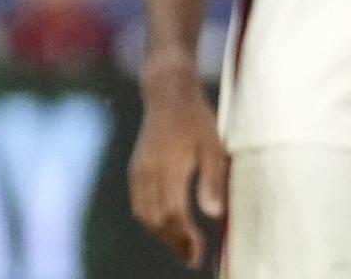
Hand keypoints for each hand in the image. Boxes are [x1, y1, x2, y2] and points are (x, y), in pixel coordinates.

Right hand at [129, 61, 226, 268]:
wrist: (167, 93)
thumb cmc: (196, 119)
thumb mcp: (213, 147)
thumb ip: (213, 180)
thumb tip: (214, 214)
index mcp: (168, 170)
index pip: (174, 215)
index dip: (186, 239)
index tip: (199, 255)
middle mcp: (148, 173)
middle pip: (157, 220)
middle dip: (174, 242)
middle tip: (193, 258)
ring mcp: (138, 170)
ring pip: (144, 214)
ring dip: (161, 234)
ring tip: (180, 246)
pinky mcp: (136, 167)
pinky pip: (138, 203)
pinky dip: (150, 220)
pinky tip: (164, 224)